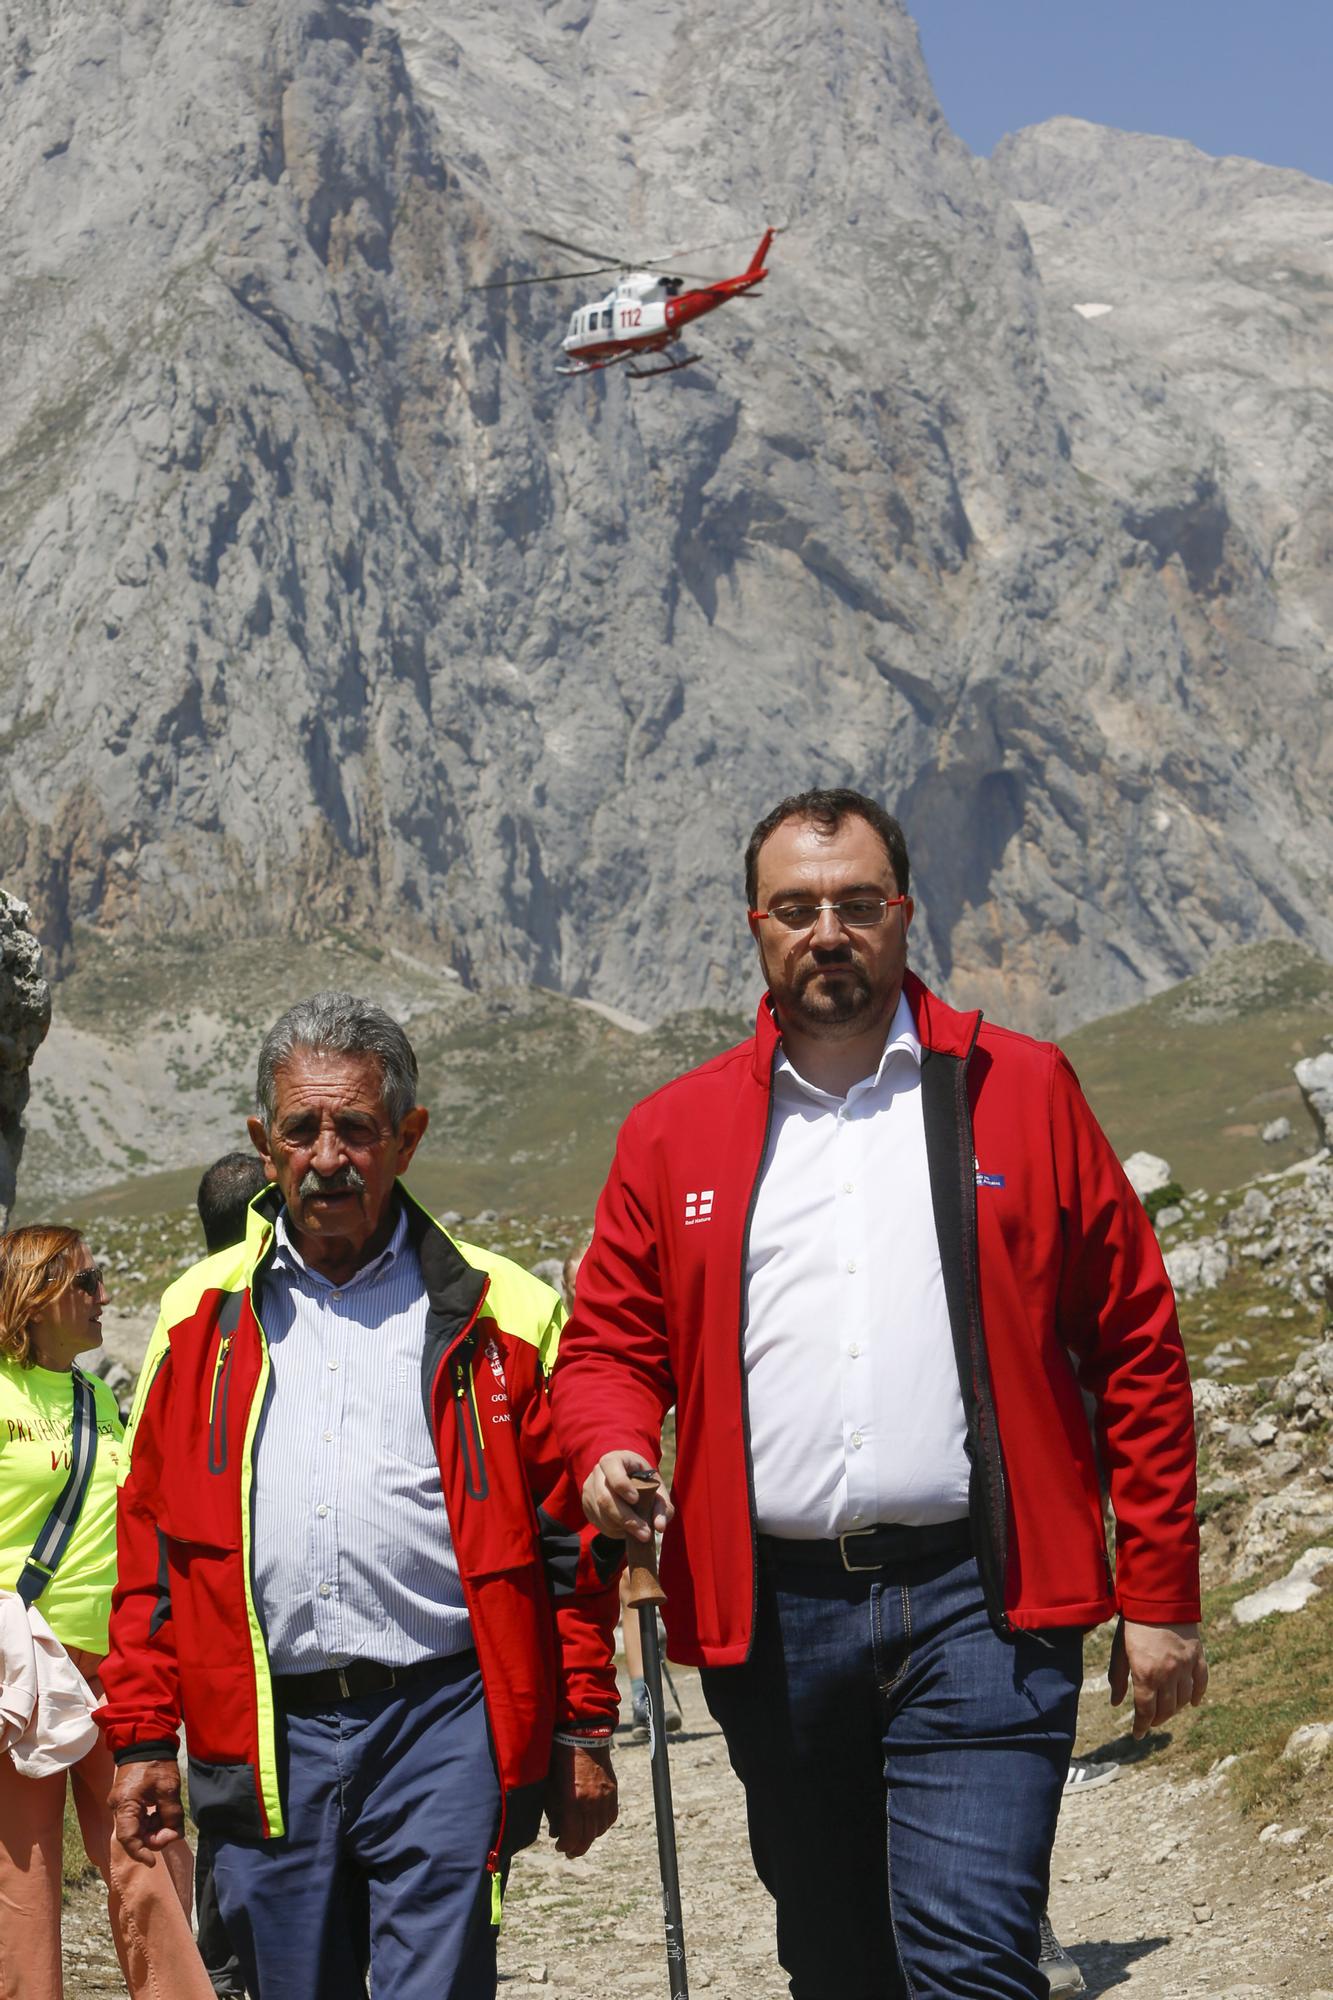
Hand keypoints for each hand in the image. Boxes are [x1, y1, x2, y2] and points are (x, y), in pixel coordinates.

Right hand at [108, 1757, 185, 1863]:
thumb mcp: (168, 1789)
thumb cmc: (156, 1763)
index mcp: (125, 1805)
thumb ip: (171, 1815)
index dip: (141, 1853)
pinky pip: (138, 1819)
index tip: (153, 1862)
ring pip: (137, 1828)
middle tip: (172, 1829)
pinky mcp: (127, 1801)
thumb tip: (173, 1836)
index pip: (129, 1839)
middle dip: (154, 1837)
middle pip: (134, 1836)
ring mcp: (122, 1804)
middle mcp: (118, 1808)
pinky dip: (151, 1820)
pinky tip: (162, 1811)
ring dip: (154, 1828)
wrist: (146, 1740)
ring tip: (169, 1815)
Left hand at [545, 1741, 617, 1858]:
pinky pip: (610, 1817)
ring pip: (600, 1830)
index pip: (572, 1837)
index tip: (558, 1846)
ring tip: (580, 1837)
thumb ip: (553, 1812)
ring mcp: (605, 1797)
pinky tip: (593, 1824)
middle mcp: (591, 1803)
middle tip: (569, 1851)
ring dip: (589, 1837)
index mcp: (573, 1801)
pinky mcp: (613, 1791)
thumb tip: (555, 1832)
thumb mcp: (550, 1787)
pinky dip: (601, 1825)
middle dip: (576, 1848)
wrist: (582, 1736)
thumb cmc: (560, 1759)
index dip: (565, 1846)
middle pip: (587, 1838)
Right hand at [581, 1452, 673, 1542]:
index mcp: (615, 1459)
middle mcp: (598, 1472)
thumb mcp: (656, 1486)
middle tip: (645, 1534)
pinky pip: (599, 1522)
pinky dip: (615, 1530)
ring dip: (622, 1527)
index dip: (622, 1484)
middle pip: (605, 1498)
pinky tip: (626, 1528)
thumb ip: (662, 1505)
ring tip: (640, 1531)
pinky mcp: (586, 1505)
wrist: (626, 1478)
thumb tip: (660, 1526)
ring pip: (602, 1514)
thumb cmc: (643, 1481)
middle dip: (626, 1519)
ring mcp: (589, 1489)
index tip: (636, 1499)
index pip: (612, 1467)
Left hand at [1109, 1618, 1207, 1738]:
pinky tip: (1191, 1702)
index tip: (1138, 1734)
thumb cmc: (1133, 1623)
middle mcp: (1168, 1674)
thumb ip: (1118, 1678)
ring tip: (1166, 1710)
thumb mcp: (1119, 1650)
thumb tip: (1116, 1704)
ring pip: (1184, 1699)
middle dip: (1157, 1719)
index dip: (1141, 1726)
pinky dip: (1197, 1695)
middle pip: (1166, 1709)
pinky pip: (1201, 1683)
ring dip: (1174, 1709)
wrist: (1158, 1597)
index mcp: (1146, 1674)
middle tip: (1150, 1721)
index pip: (1145, 1711)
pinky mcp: (1198, 1656)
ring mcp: (1185, 1666)